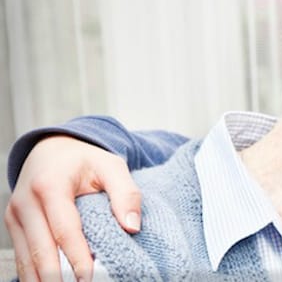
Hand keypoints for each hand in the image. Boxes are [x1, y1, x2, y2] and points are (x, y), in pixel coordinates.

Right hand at [4, 135, 140, 281]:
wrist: (52, 148)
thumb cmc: (85, 160)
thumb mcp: (111, 166)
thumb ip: (126, 193)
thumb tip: (132, 226)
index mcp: (50, 185)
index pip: (65, 229)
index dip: (76, 257)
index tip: (88, 278)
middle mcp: (26, 202)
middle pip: (41, 249)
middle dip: (57, 276)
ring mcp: (15, 214)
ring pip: (26, 258)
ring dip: (42, 280)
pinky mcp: (13, 224)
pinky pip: (21, 255)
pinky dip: (33, 273)